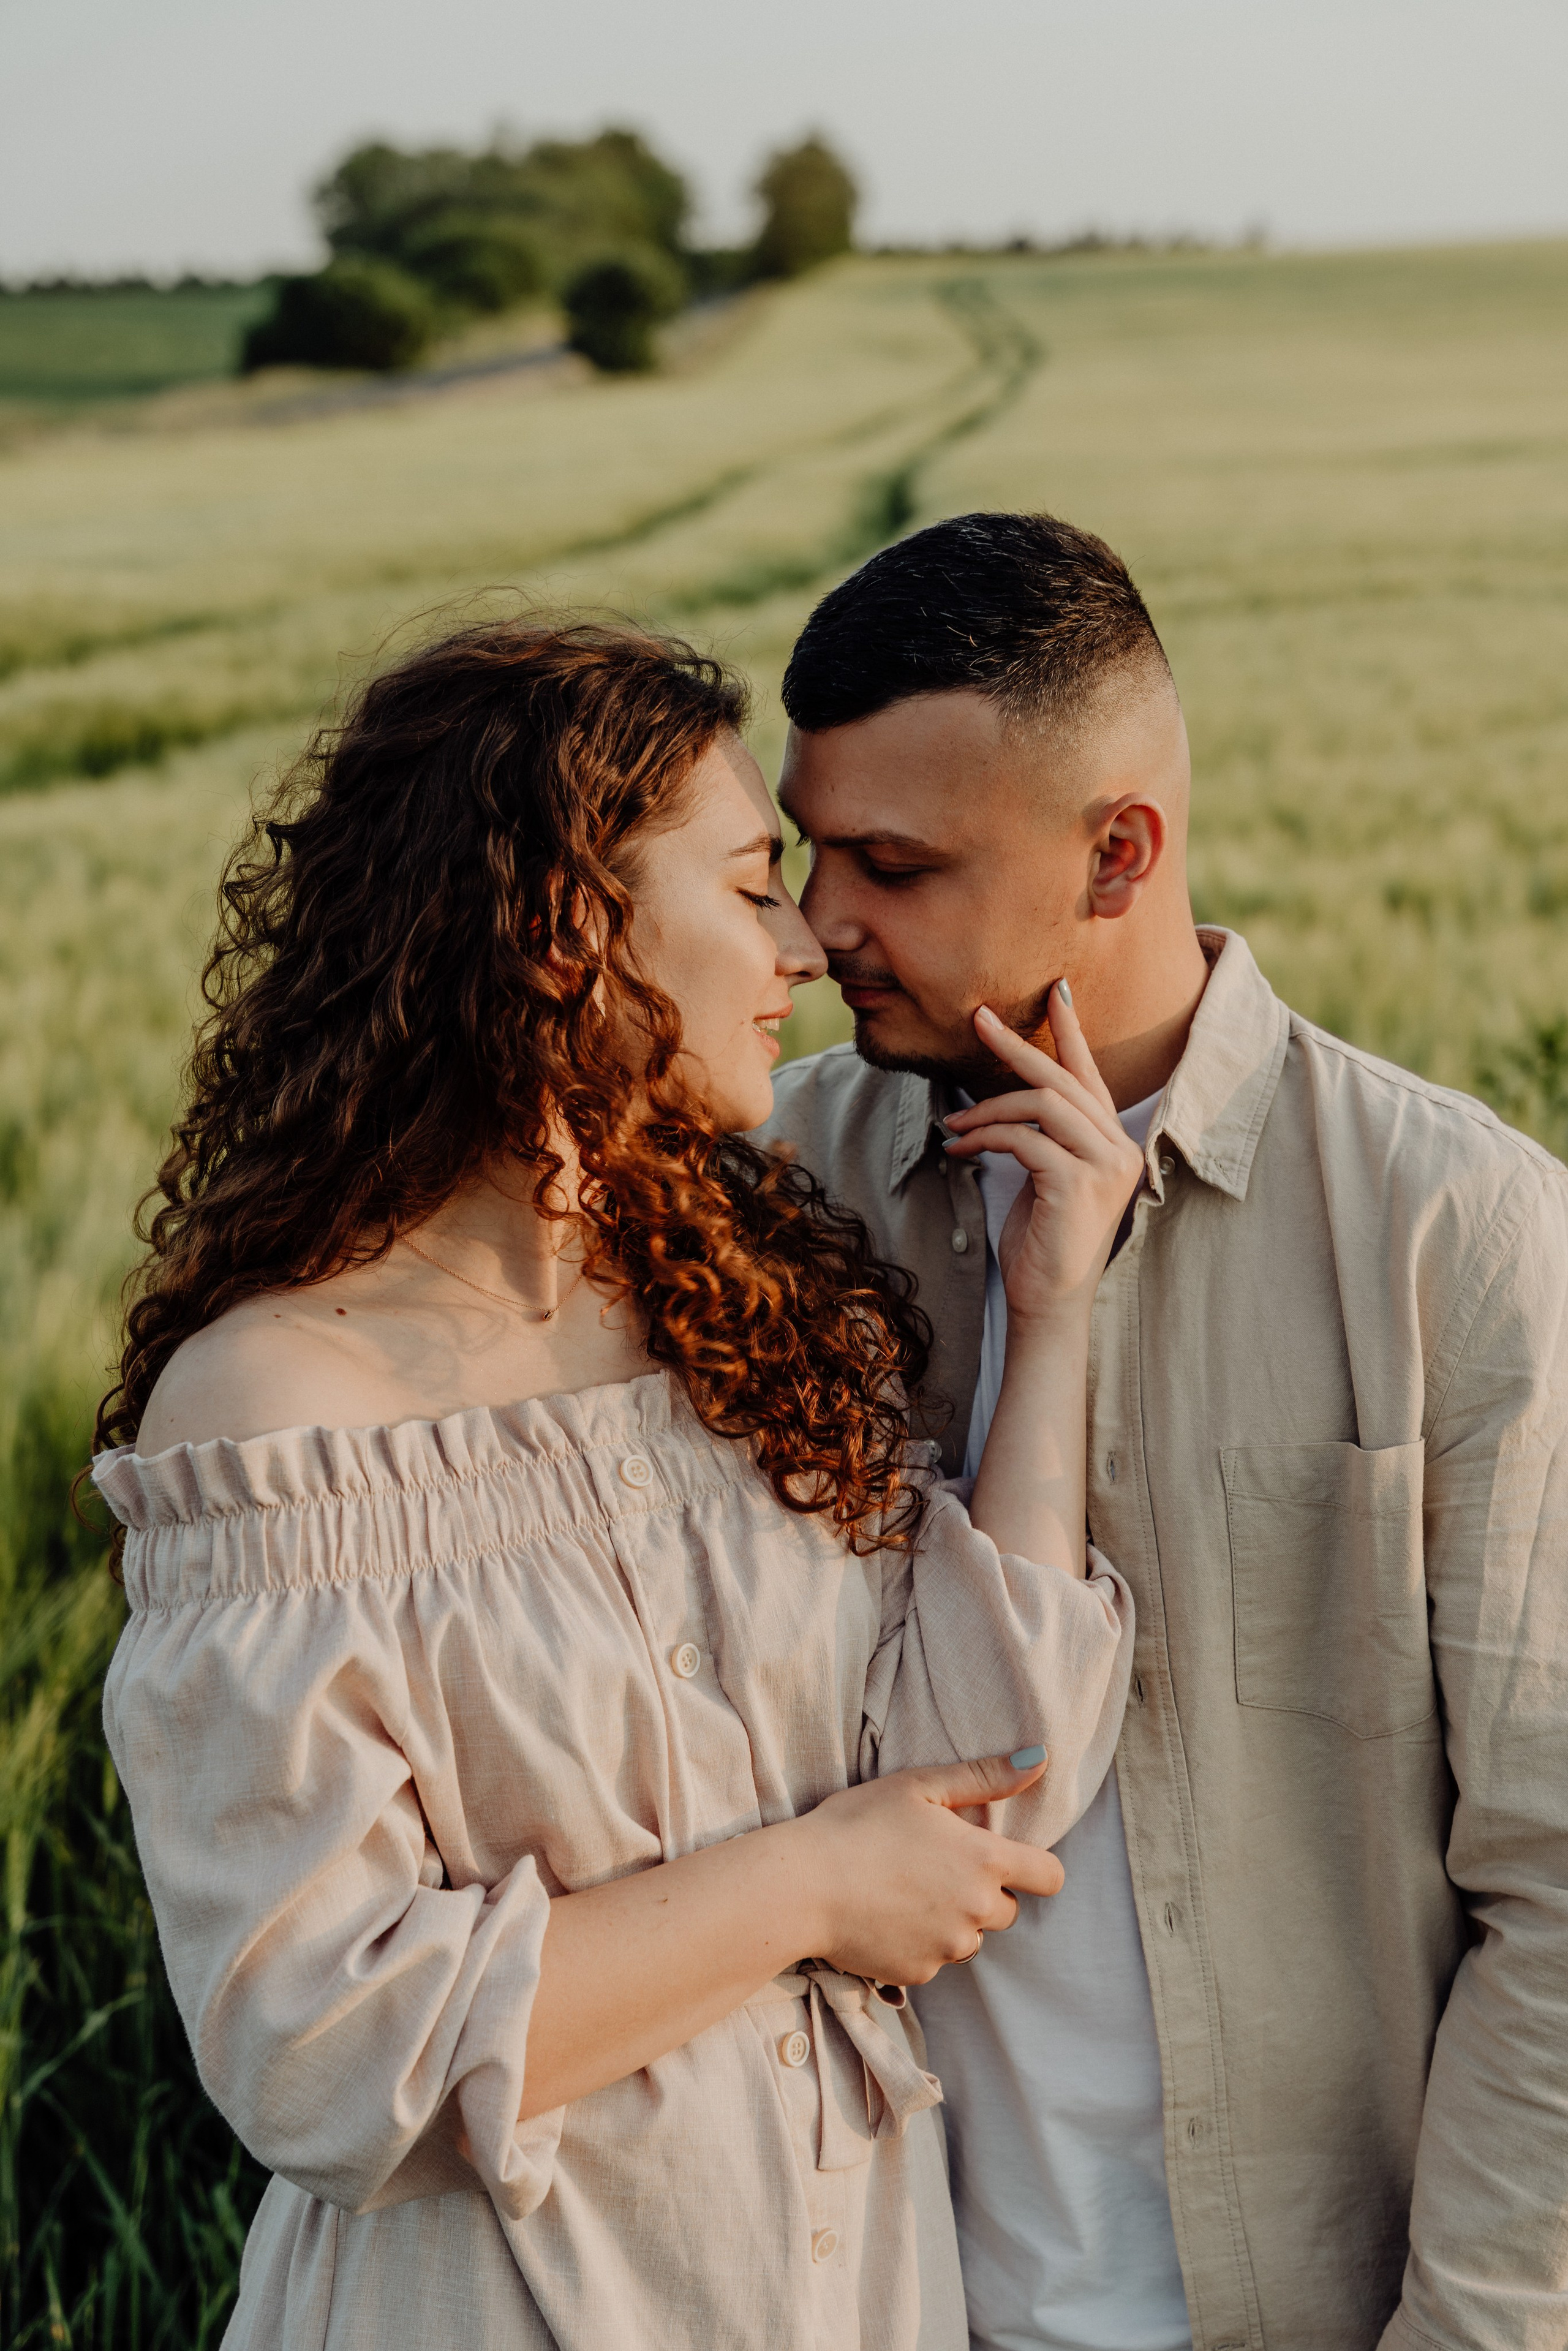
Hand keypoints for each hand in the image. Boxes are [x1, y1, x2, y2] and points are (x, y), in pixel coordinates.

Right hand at [789, 1751, 1063, 1984]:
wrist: (800, 1886)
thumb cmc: (857, 1824)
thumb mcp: (919, 1786)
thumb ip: (985, 1776)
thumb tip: (1039, 1759)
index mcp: (983, 1861)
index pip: (1049, 1877)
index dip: (1036, 1868)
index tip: (1008, 1860)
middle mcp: (975, 1911)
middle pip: (1007, 1911)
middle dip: (983, 1893)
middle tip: (935, 1869)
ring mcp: (947, 1948)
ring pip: (970, 1938)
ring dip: (952, 1921)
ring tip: (904, 1893)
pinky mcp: (917, 1975)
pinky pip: (934, 1960)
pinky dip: (918, 1943)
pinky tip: (884, 1918)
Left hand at [941, 987, 1143, 1330]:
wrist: (1049, 1304)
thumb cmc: (1042, 1245)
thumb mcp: (1043, 1179)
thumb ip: (1040, 1139)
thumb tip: (1003, 1104)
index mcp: (1113, 1144)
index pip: (1091, 1077)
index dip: (1071, 1032)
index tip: (1054, 991)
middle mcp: (1120, 1149)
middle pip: (1065, 1079)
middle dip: (1018, 1045)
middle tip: (978, 1018)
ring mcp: (1105, 1166)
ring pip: (1043, 1104)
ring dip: (989, 1107)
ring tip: (954, 1124)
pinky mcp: (1079, 1184)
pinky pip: (1025, 1139)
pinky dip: (986, 1136)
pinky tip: (959, 1148)